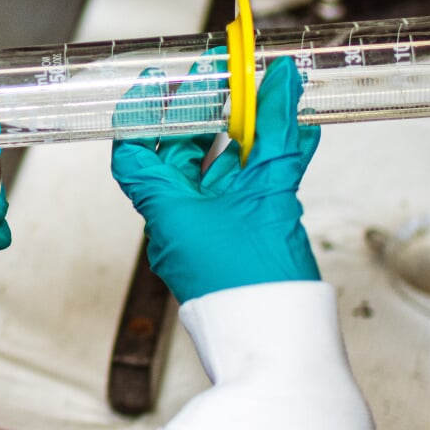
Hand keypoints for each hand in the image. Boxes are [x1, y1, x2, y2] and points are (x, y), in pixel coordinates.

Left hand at [111, 58, 320, 301]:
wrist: (279, 349)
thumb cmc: (256, 283)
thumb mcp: (269, 192)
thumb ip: (275, 131)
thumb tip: (280, 80)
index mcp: (164, 209)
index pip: (132, 150)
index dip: (142, 111)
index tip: (161, 80)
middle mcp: (177, 221)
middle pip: (177, 155)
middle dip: (204, 114)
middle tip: (228, 81)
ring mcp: (207, 233)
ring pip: (217, 173)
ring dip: (243, 137)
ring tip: (270, 102)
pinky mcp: (236, 243)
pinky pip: (244, 193)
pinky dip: (265, 164)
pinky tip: (296, 138)